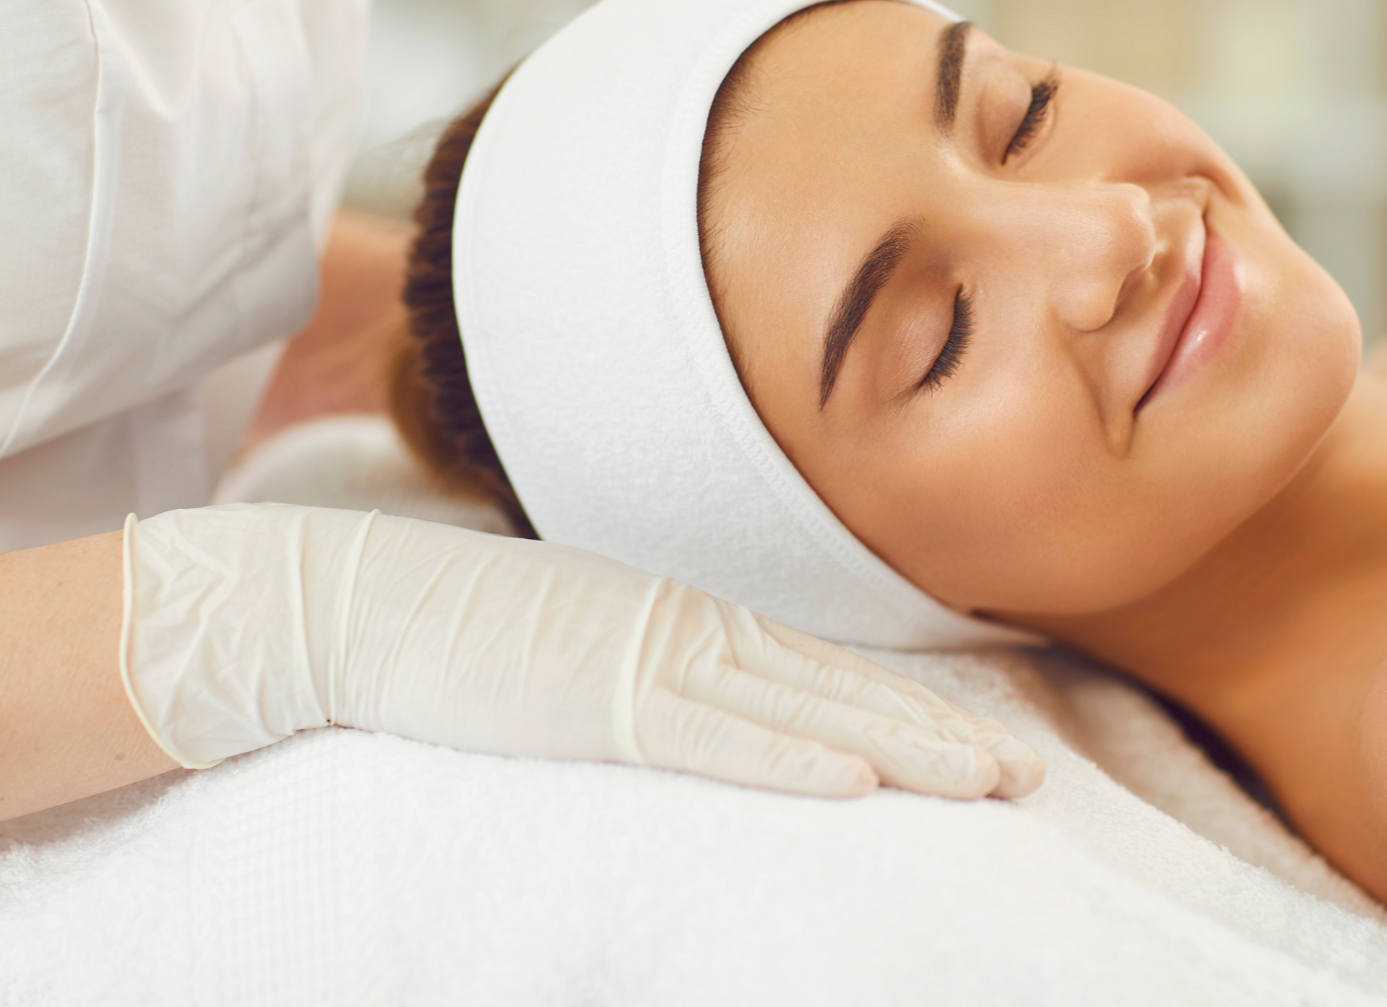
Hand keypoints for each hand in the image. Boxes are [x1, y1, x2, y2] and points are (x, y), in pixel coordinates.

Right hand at [121, 504, 1043, 798]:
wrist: (356, 600)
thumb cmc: (462, 628)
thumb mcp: (580, 645)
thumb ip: (650, 668)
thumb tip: (705, 705)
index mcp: (689, 621)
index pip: (828, 675)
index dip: (913, 710)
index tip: (984, 740)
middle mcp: (690, 632)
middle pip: (844, 693)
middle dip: (943, 735)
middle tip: (1030, 775)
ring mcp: (649, 663)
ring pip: (806, 714)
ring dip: (904, 751)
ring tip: (989, 783)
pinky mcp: (598, 703)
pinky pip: (711, 738)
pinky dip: (786, 760)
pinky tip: (853, 785)